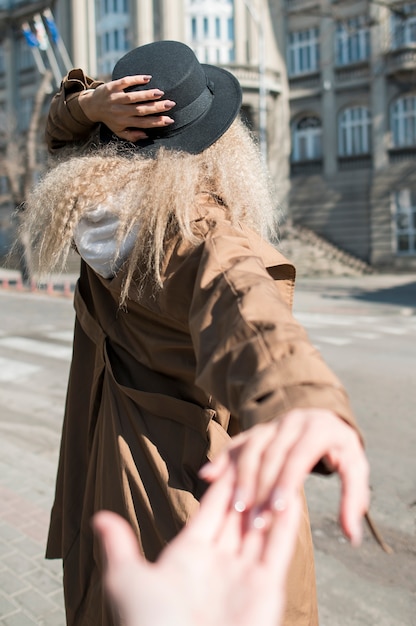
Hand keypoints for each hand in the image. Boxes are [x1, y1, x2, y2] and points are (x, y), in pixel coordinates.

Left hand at [78, 74, 174, 141]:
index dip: (157, 122)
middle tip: (170, 104)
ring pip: (132, 97)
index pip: (143, 123)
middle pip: (140, 110)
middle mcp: (120, 111)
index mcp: (124, 122)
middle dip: (156, 108)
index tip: (170, 120)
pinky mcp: (111, 87)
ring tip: (160, 93)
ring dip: (147, 95)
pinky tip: (147, 78)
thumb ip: (132, 136)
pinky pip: (124, 82)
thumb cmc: (110, 120)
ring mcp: (115, 98)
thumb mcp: (119, 131)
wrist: (91, 106)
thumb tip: (146, 136)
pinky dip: (135, 80)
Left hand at [93, 466, 301, 625]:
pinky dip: (288, 519)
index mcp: (189, 554)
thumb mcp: (128, 581)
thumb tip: (99, 517)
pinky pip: (280, 546)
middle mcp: (219, 561)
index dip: (222, 480)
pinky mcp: (268, 587)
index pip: (211, 507)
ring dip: (271, 495)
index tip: (233, 452)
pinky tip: (294, 492)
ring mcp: (244, 573)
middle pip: (238, 511)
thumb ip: (119, 547)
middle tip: (264, 447)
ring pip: (262, 523)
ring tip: (284, 462)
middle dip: (249, 481)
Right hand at [200, 409, 369, 545]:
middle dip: (261, 487)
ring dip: (241, 477)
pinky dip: (223, 458)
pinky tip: (208, 476)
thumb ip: (354, 499)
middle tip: (253, 520)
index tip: (275, 509)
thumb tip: (352, 536)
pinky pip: (237, 442)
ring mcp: (271, 424)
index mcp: (318, 429)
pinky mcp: (256, 430)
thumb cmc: (341, 449)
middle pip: (271, 454)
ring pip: (251, 448)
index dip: (286, 481)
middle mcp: (292, 422)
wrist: (324, 416)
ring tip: (234, 507)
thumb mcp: (355, 468)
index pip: (299, 456)